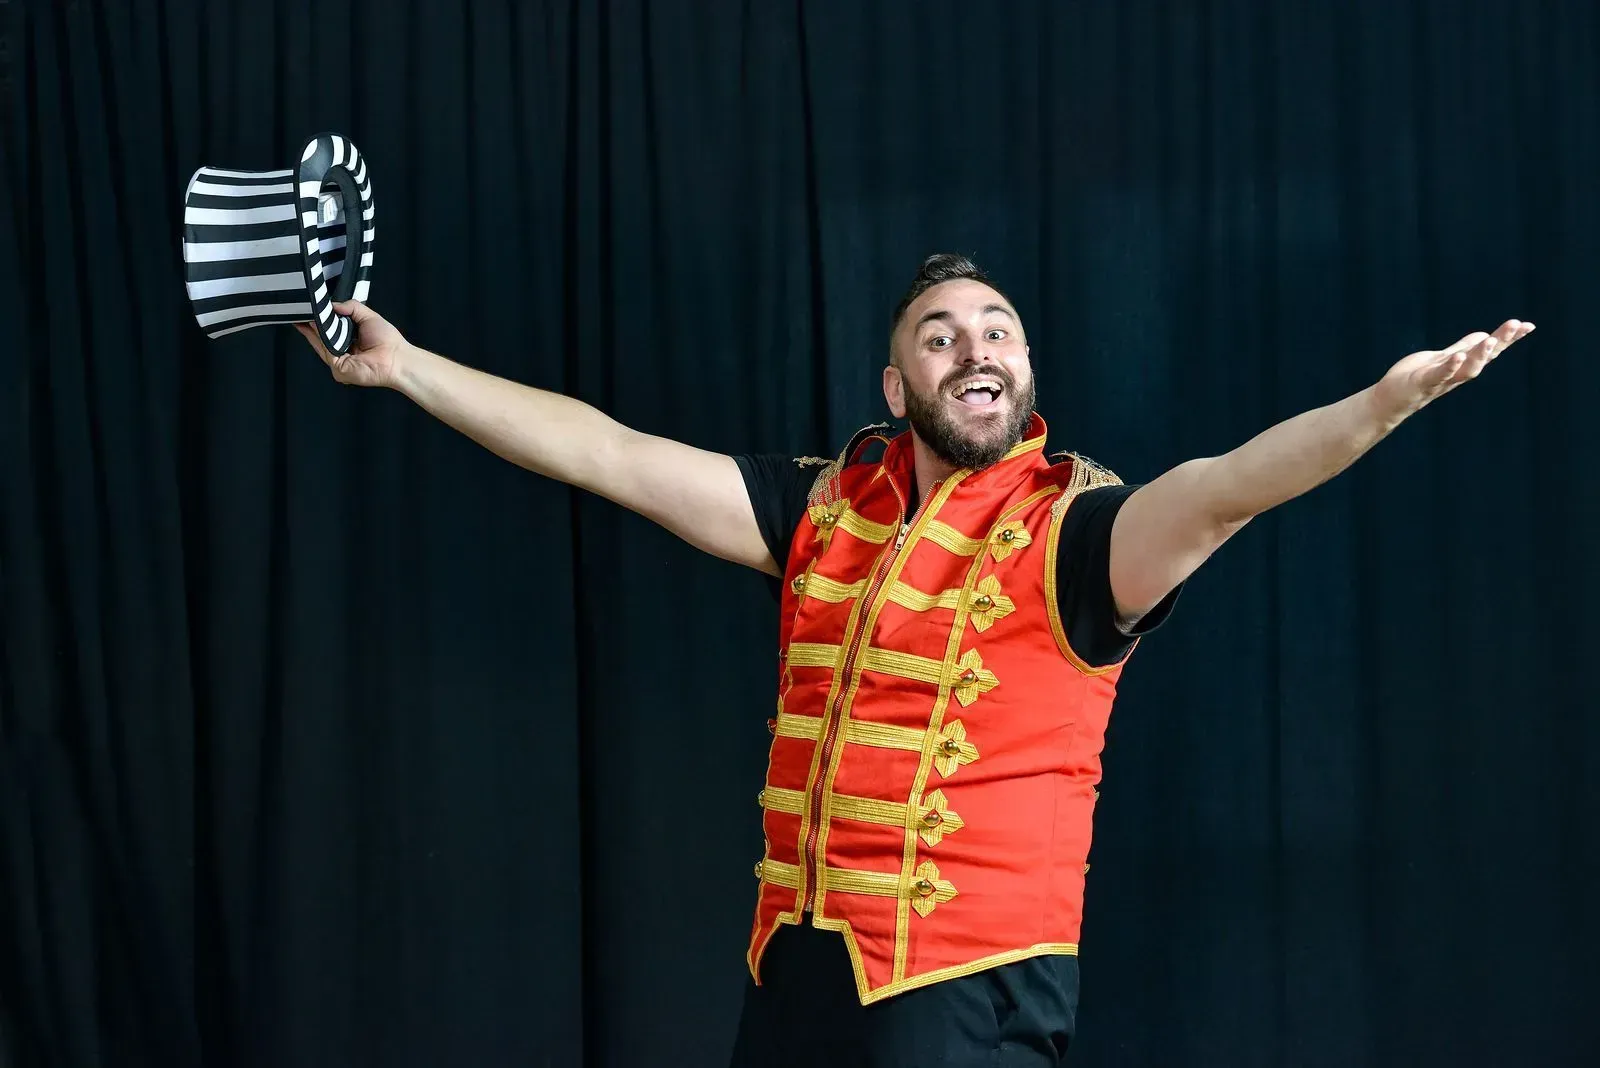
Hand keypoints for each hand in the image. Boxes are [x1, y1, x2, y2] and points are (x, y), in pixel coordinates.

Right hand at [293, 301, 410, 387]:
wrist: (398, 359)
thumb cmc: (387, 340)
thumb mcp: (368, 317)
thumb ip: (351, 307)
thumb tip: (332, 305)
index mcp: (349, 342)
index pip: (329, 331)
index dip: (318, 321)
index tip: (308, 309)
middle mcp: (342, 354)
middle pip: (321, 338)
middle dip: (310, 324)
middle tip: (298, 309)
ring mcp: (339, 363)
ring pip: (321, 344)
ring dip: (312, 329)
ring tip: (303, 313)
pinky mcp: (339, 369)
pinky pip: (326, 350)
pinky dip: (320, 337)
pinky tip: (314, 324)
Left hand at [1372, 318, 1535, 423]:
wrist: (1389, 400)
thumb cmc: (1415, 379)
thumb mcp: (1442, 359)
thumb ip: (1463, 348)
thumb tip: (1486, 336)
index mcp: (1461, 366)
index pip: (1489, 351)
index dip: (1509, 339)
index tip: (1528, 326)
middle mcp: (1456, 375)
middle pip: (1484, 359)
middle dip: (1501, 342)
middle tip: (1518, 325)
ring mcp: (1440, 381)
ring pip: (1466, 370)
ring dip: (1480, 355)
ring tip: (1491, 340)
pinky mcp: (1421, 384)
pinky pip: (1438, 376)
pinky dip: (1449, 368)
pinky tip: (1458, 357)